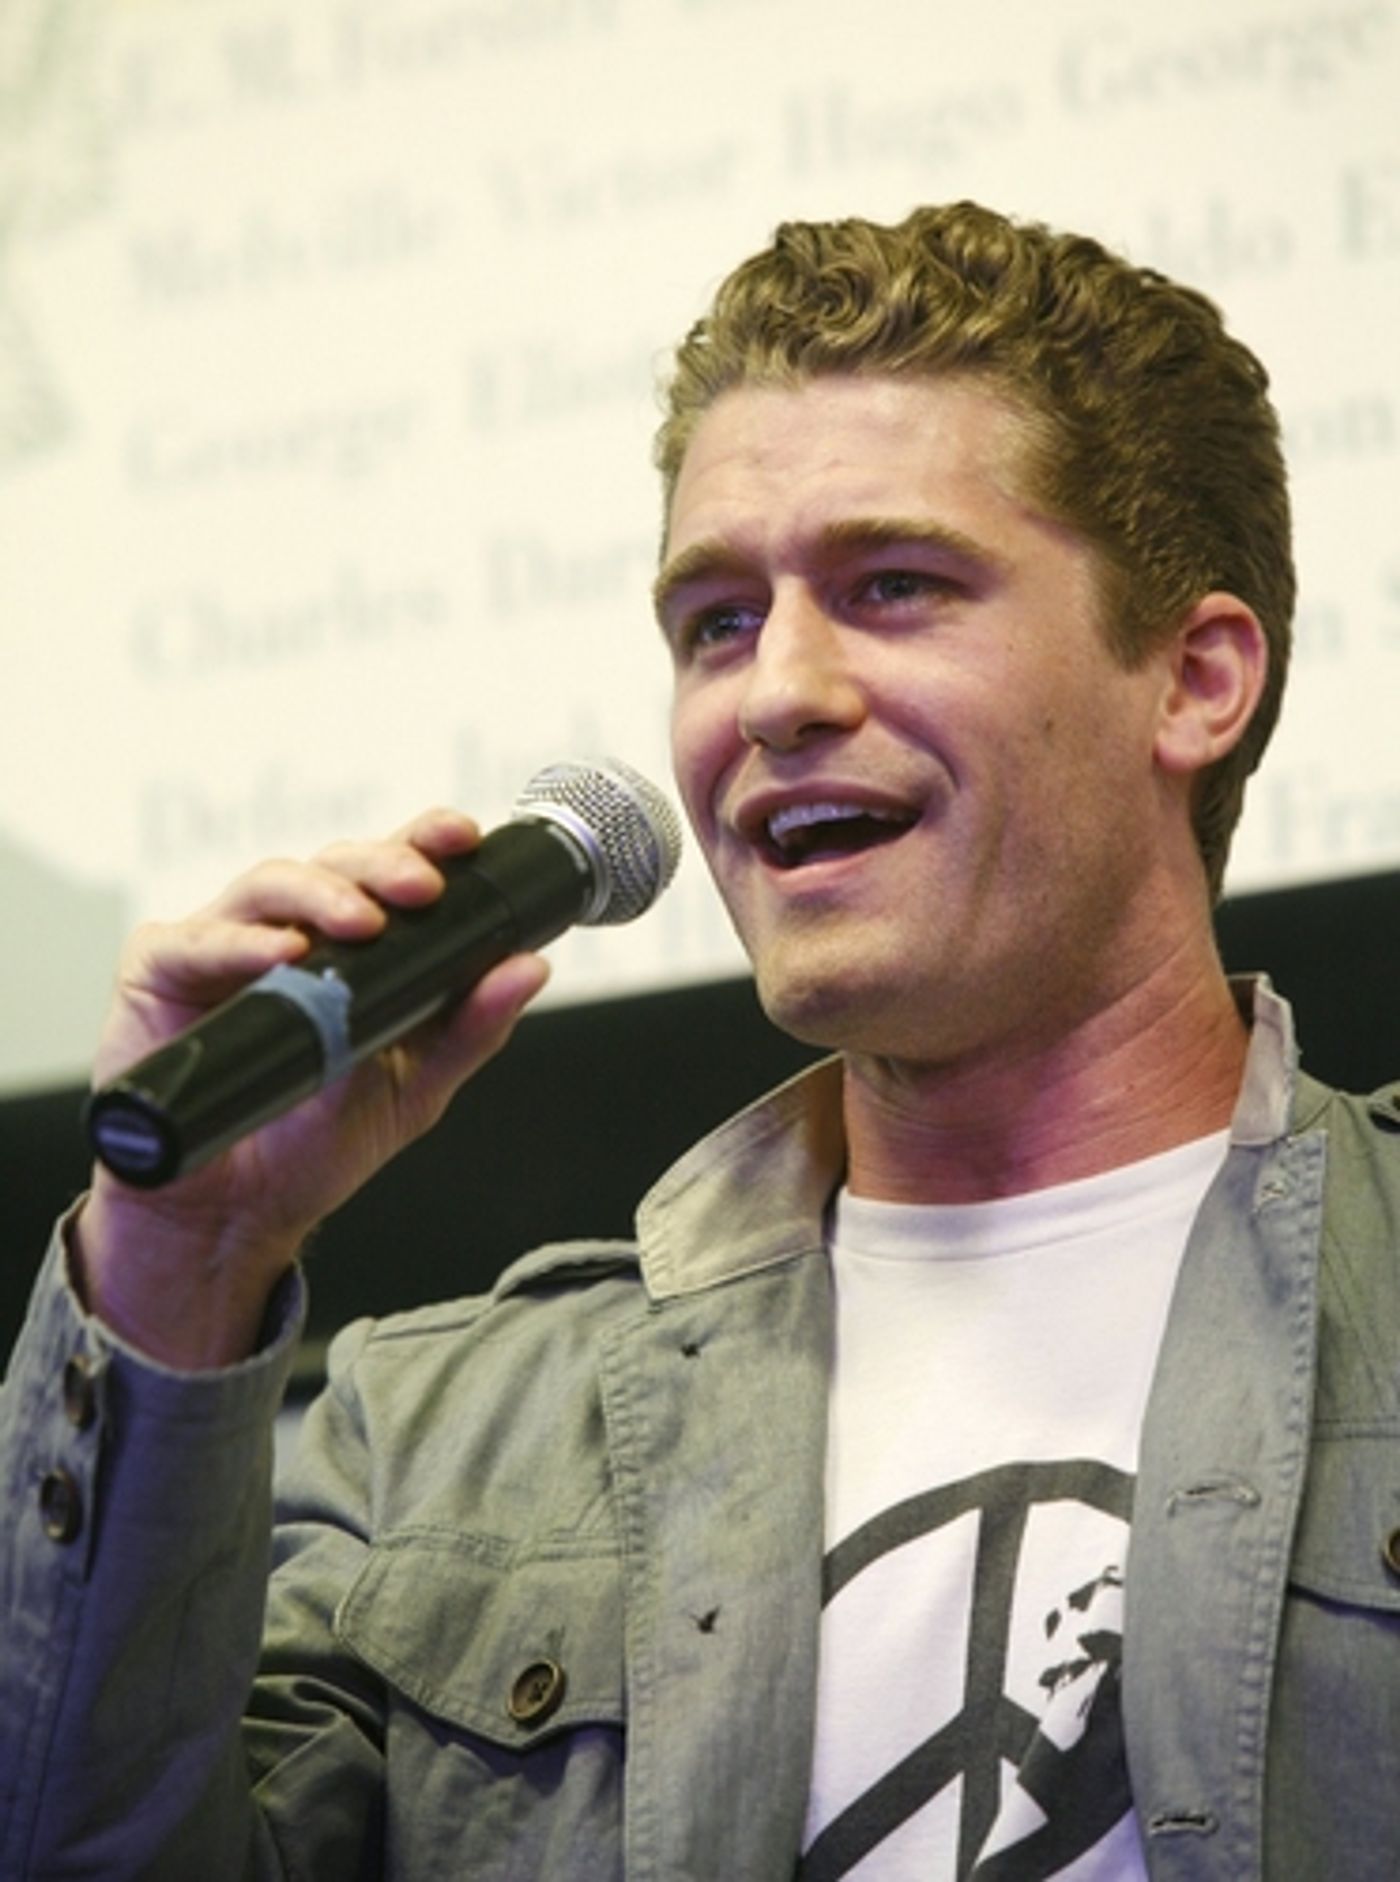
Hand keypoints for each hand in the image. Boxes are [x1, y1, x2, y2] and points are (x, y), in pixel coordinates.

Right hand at [74, 810, 550, 1367]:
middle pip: (335, 864)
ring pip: (269, 884)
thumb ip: (471, 1028)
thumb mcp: (414, 1087)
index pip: (388, 872)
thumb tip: (530, 967)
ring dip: (321, 895)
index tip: (463, 837)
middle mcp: (287, 931)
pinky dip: (241, 943)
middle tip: (422, 888)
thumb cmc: (314, 1144)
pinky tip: (281, 955)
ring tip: (362, 922)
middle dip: (384, 865)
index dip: (423, 840)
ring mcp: (222, 945)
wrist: (233, 1212)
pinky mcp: (161, 972)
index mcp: (350, 946)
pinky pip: (198, 940)